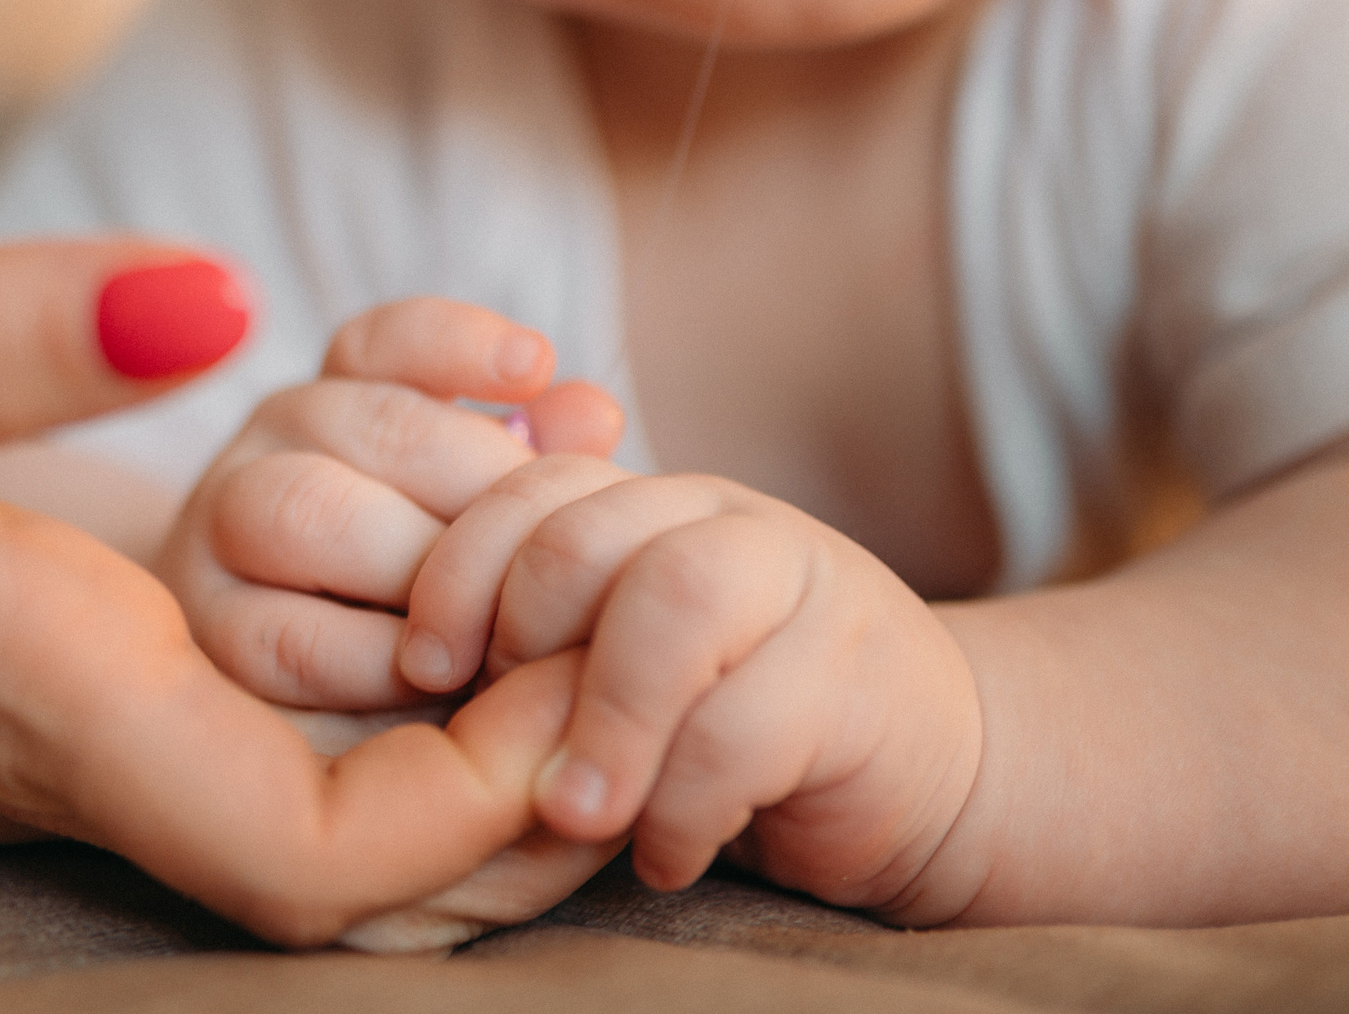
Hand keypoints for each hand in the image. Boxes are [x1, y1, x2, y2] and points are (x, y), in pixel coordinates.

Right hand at [0, 241, 576, 946]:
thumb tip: (206, 300)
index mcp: (14, 682)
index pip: (305, 863)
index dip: (481, 808)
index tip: (586, 656)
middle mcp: (49, 732)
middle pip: (342, 859)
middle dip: (517, 758)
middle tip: (632, 582)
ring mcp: (35, 708)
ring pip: (303, 785)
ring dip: (455, 687)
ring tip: (556, 514)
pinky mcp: (22, 656)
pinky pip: (239, 703)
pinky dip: (362, 636)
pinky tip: (417, 501)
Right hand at [155, 297, 622, 711]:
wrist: (322, 773)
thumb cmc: (436, 644)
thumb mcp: (486, 546)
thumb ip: (533, 474)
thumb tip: (589, 411)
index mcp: (329, 415)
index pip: (380, 344)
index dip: (457, 344)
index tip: (535, 363)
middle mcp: (261, 457)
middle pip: (365, 424)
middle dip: (474, 486)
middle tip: (551, 559)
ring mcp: (210, 543)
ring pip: (306, 508)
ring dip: (419, 570)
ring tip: (498, 633)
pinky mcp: (204, 645)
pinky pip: (287, 636)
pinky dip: (374, 662)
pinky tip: (433, 686)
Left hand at [409, 466, 985, 912]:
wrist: (936, 772)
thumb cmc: (737, 729)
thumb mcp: (625, 672)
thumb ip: (547, 646)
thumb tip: (412, 678)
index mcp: (653, 504)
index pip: (531, 490)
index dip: (460, 571)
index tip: (424, 669)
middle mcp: (725, 522)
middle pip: (585, 540)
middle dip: (521, 649)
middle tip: (498, 749)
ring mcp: (805, 587)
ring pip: (671, 604)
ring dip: (603, 722)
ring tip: (572, 816)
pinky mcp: (862, 682)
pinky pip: (745, 727)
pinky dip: (684, 806)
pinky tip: (664, 858)